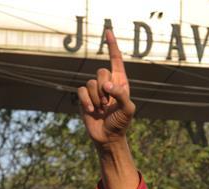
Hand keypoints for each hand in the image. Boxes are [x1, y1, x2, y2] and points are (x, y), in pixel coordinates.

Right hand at [77, 29, 135, 148]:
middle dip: (104, 87)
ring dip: (97, 98)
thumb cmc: (121, 123)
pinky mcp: (84, 98)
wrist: (108, 137)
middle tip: (108, 103)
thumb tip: (106, 85)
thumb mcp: (128, 109)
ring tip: (102, 110)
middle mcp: (107, 84)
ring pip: (90, 83)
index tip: (108, 31)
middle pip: (101, 71)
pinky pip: (81, 90)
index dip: (112, 46)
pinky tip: (92, 111)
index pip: (116, 60)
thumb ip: (121, 94)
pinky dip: (86, 101)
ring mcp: (95, 91)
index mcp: (121, 83)